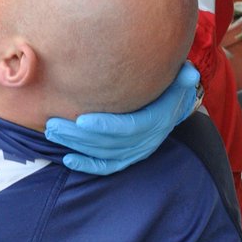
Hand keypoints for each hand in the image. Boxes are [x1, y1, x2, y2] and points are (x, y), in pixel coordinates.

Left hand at [45, 61, 200, 174]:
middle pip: (109, 143)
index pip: (130, 127)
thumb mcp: (181, 79)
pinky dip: (87, 165)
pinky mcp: (127, 158)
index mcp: (157, 120)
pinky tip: (67, 159)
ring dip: (76, 146)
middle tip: (53, 124)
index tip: (82, 120)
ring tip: (52, 132)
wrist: (175, 105)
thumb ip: (183, 77)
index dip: (106, 126)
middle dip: (79, 136)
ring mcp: (136, 151)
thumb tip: (188, 73)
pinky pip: (106, 167)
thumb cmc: (171, 86)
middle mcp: (146, 140)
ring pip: (103, 154)